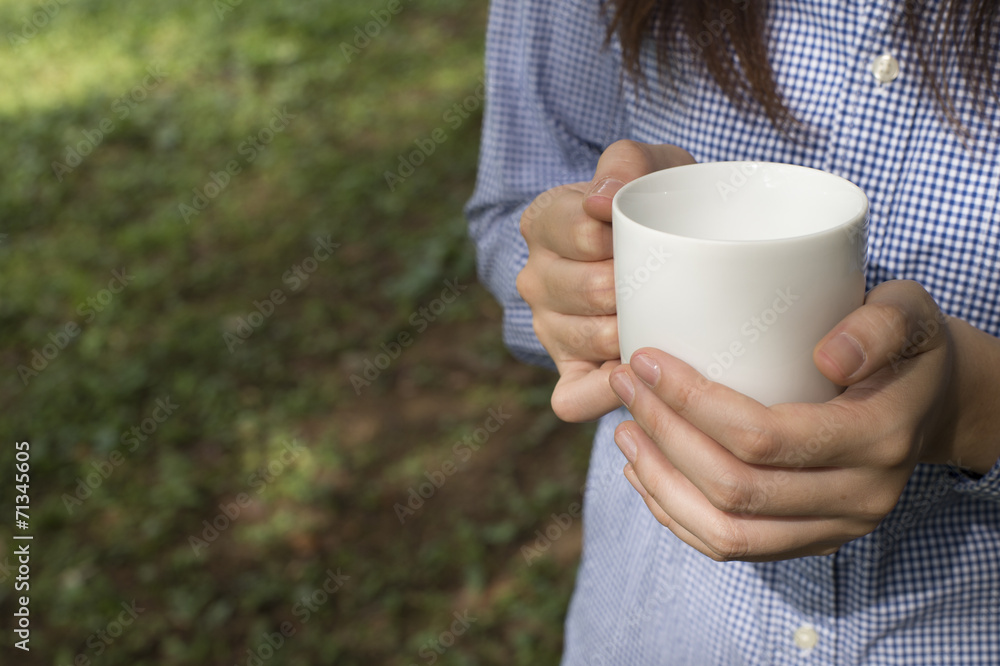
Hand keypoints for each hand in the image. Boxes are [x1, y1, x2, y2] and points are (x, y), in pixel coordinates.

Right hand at [517, 140, 694, 421]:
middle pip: (589, 289)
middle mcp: (534, 277)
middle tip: (677, 284)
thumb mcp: (649, 166)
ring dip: (635, 335)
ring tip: (672, 323)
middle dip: (638, 289)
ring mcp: (547, 327)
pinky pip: (574, 397)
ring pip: (589, 339)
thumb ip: (626, 166)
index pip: (581, 233)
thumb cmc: (660, 204)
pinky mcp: (567, 371)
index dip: (624, 239)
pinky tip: (640, 378)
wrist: (668, 247)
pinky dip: (606, 394)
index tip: (658, 236)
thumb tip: (603, 203)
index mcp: (542, 222)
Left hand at [608, 279, 999, 560]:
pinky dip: (676, 514)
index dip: (692, 403)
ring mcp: (834, 529)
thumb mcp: (909, 312)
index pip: (764, 437)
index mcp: (878, 439)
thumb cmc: (905, 345)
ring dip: (660, 482)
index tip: (645, 360)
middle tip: (624, 383)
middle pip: (735, 486)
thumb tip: (827, 357)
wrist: (931, 401)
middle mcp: (860, 498)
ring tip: (623, 430)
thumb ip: (879, 325)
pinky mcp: (809, 541)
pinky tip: (643, 472)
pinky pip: (731, 546)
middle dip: (664, 434)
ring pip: (725, 530)